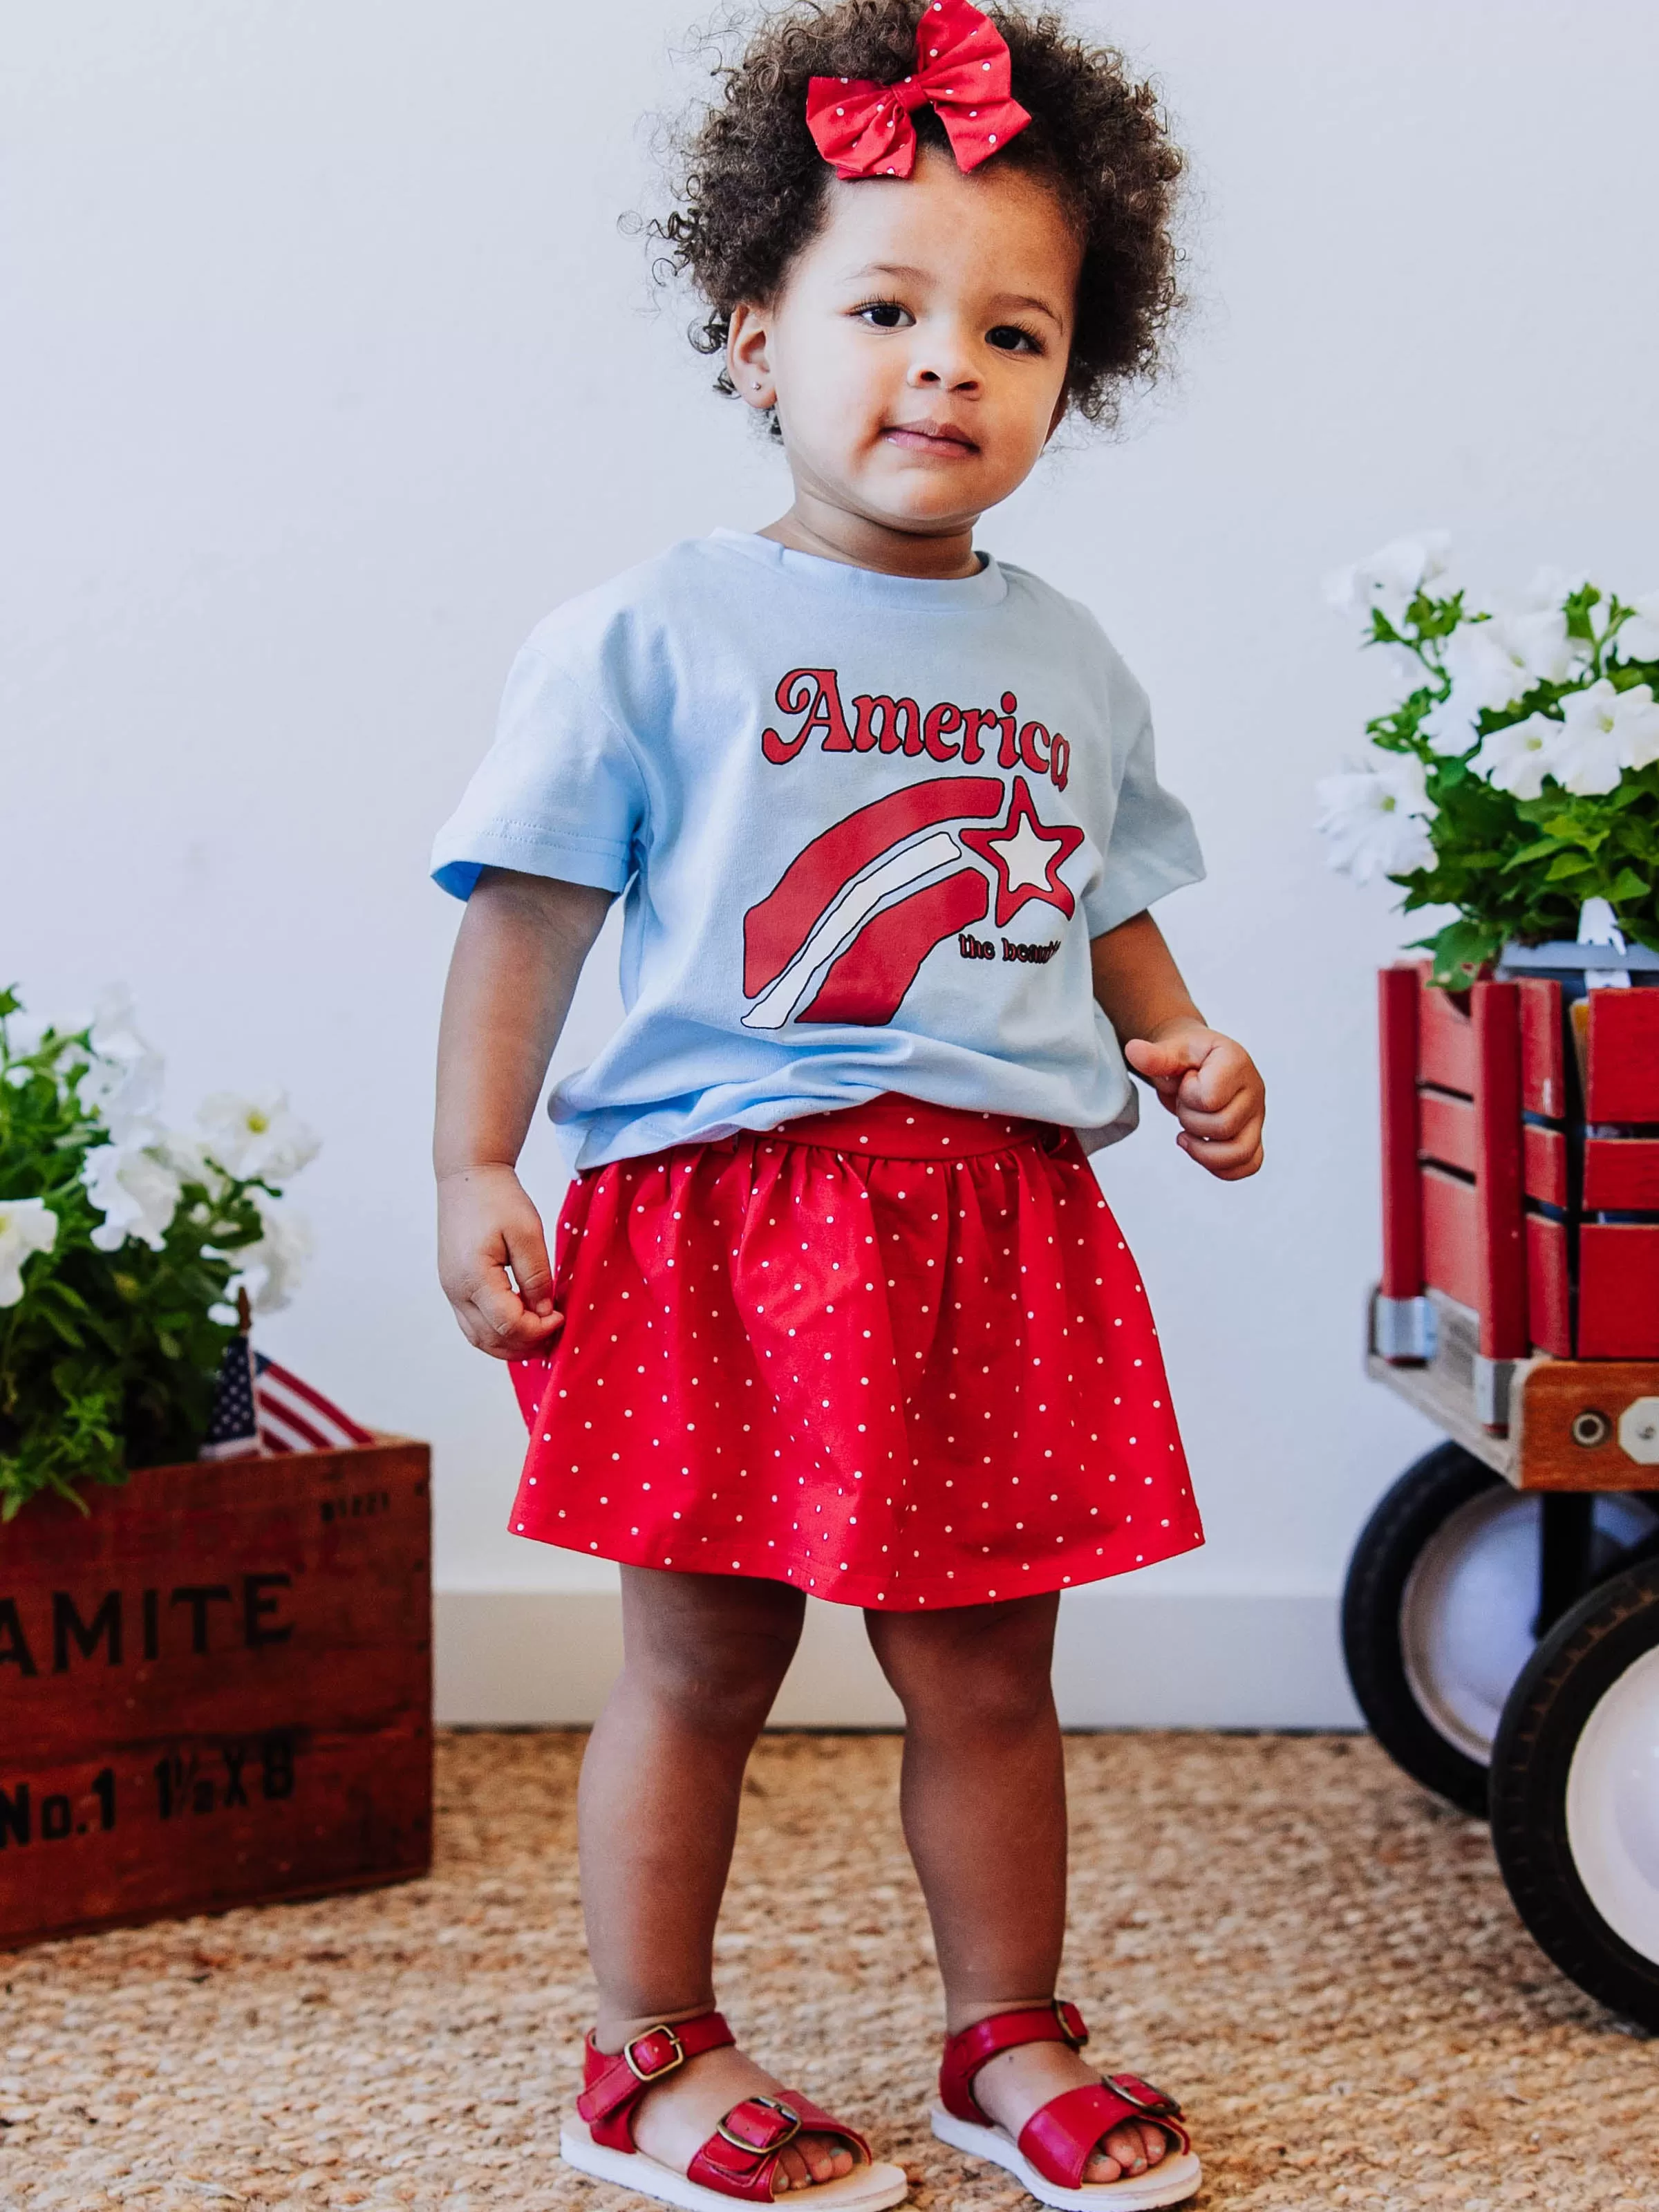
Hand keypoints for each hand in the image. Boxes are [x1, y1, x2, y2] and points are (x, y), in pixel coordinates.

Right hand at [437, 1163, 562, 1357]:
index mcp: (474, 1277)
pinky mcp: (453, 1287)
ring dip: (510, 1345)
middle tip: (554, 1330)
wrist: (467, 1177)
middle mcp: (456, 1290)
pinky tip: (520, 1324)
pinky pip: (473, 1325)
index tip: (560, 1316)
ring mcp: (451, 1291)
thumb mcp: (528, 1232)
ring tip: (540, 1333)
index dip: (538, 1329)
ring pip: (478, 1339)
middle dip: (526, 1343)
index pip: (507, 1325)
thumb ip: (536, 1276)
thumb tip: (544, 1312)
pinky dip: (497, 1334)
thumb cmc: (498, 1198)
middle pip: (491, 1340)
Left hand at [1124, 1023, 1264, 1180]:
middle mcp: (1254, 1089)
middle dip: (1191, 1121)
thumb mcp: (1171, 1050)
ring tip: (1188, 1134)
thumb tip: (1133, 1050)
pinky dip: (1221, 1167)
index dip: (1188, 1096)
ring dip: (1203, 1150)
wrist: (1196, 1064)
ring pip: (1239, 1153)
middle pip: (1223, 1127)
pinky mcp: (1253, 1135)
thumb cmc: (1187, 1057)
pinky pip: (1249, 1164)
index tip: (1187, 1081)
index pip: (1211, 1098)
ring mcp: (1256, 1115)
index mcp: (1236, 1061)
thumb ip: (1155, 1056)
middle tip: (1185, 1105)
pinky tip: (1200, 1150)